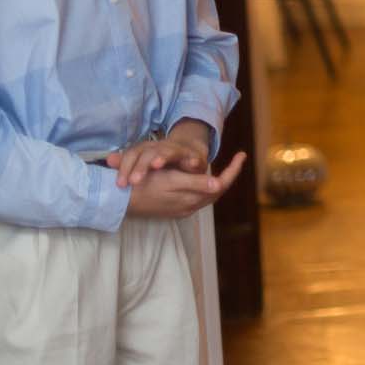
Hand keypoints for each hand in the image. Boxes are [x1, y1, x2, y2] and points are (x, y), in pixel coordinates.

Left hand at [105, 119, 213, 188]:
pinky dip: (192, 160)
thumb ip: (127, 163)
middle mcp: (160, 147)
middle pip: (148, 153)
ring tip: (156, 164)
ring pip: (168, 151)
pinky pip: (193, 157)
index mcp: (146, 149)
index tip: (120, 184)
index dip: (125, 167)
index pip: (132, 155)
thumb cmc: (162, 161)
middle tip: (134, 181)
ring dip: (161, 157)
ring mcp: (178, 150)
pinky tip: (191, 164)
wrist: (189, 151)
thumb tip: (108, 160)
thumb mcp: (143, 162)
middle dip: (141, 166)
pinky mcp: (194, 156)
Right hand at [125, 152, 247, 218]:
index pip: (221, 185)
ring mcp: (182, 209)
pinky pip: (197, 197)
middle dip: (229, 175)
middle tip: (238, 159)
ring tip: (228, 167)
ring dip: (218, 181)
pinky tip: (205, 179)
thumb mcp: (173, 181)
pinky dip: (205, 186)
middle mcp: (190, 206)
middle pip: (217, 190)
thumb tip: (219, 184)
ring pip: (208, 194)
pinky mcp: (175, 208)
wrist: (122, 201)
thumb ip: (197, 184)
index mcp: (192, 199)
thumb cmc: (147, 186)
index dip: (233, 170)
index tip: (241, 154)